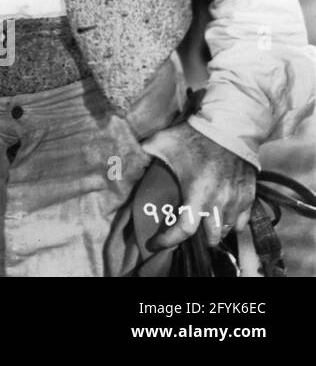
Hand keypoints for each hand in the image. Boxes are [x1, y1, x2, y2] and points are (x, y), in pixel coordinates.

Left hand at [142, 122, 255, 249]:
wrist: (229, 126)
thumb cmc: (193, 136)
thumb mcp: (161, 142)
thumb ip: (144, 153)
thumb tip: (122, 158)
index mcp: (196, 194)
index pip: (184, 231)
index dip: (168, 241)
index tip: (154, 244)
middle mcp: (219, 203)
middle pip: (211, 238)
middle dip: (197, 240)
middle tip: (183, 231)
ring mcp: (236, 201)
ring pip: (227, 230)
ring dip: (214, 231)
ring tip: (202, 225)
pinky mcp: (249, 196)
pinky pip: (243, 221)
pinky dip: (232, 224)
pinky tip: (222, 218)